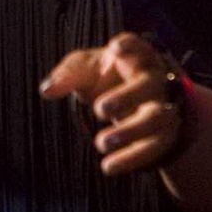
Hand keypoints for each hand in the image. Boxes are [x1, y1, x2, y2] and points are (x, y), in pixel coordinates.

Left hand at [38, 32, 188, 175]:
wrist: (137, 105)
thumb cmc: (107, 77)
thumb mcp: (86, 70)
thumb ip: (66, 76)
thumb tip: (46, 90)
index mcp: (136, 58)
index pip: (139, 45)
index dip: (130, 45)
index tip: (114, 48)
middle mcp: (155, 80)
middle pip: (148, 84)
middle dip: (126, 97)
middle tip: (99, 109)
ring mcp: (163, 106)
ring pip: (156, 118)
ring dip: (130, 131)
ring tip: (101, 143)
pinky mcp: (165, 135)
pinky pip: (153, 147)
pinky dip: (131, 158)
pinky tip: (108, 167)